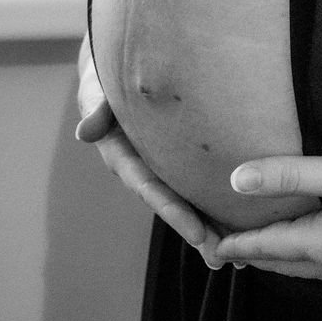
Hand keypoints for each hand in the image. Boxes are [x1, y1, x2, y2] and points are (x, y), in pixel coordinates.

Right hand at [74, 33, 225, 267]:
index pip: (149, 187)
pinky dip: (212, 203)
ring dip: (206, 226)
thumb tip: (84, 131)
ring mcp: (158, 165)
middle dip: (194, 230)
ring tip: (235, 255)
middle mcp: (141, 167)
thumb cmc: (107, 73)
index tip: (197, 233)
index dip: (173, 210)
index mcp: (122, 155)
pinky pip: (194, 181)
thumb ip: (97, 105)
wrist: (116, 63)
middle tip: (221, 257)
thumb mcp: (98, 86)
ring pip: (184, 199)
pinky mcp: (174, 157)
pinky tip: (237, 223)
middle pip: (170, 203)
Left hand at [213, 148, 321, 284]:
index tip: (211, 246)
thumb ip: (294, 175)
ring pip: (315, 271)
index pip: (271, 246)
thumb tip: (236, 180)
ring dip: (288, 262)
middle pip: (289, 264)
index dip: (239, 244)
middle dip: (258, 257)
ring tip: (270, 254)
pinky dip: (317, 263)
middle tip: (230, 253)